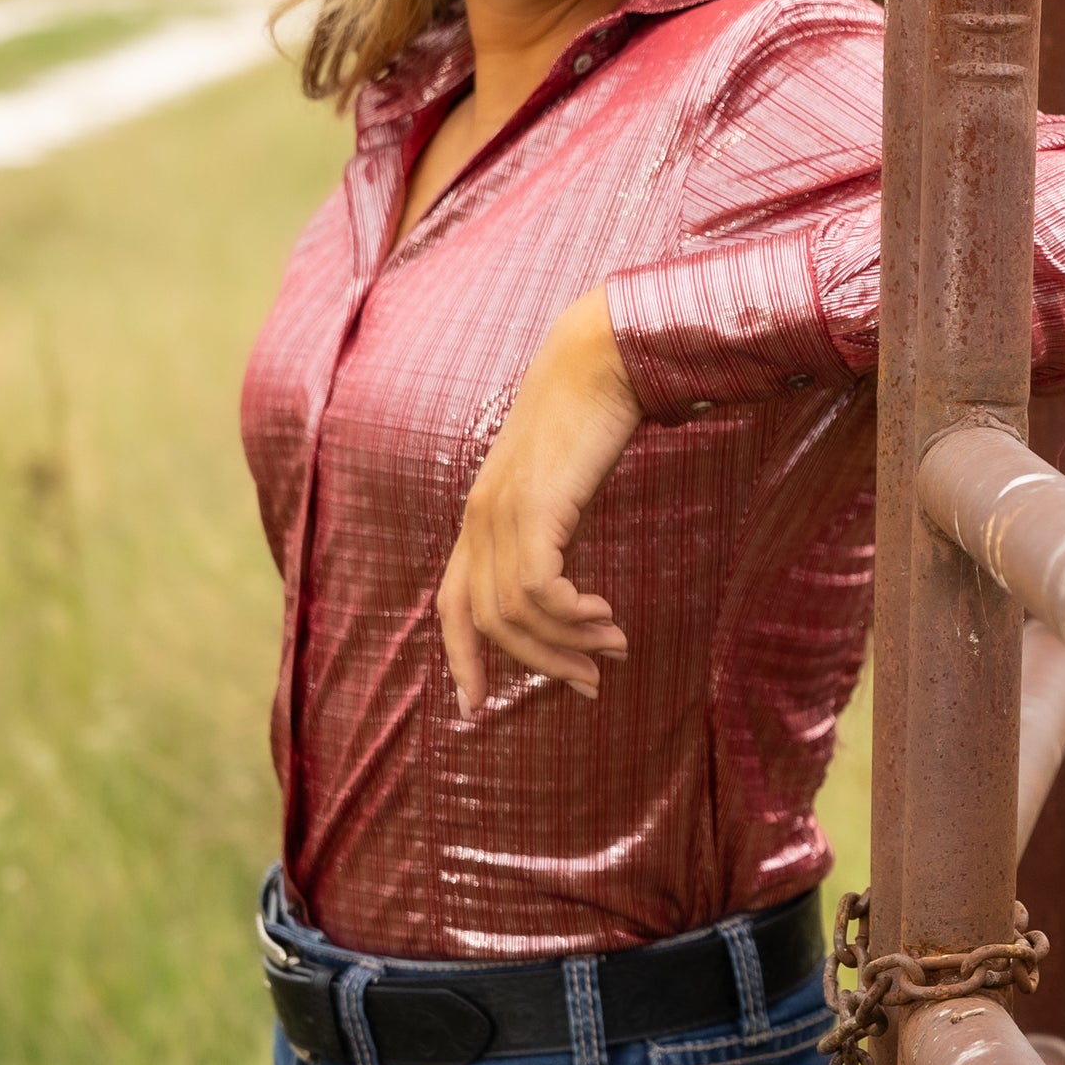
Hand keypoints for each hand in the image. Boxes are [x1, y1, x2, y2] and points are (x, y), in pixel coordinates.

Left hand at [438, 289, 642, 713]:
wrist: (601, 358)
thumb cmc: (591, 416)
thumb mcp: (564, 484)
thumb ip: (555, 525)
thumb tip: (571, 575)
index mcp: (480, 517)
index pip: (450, 604)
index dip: (460, 658)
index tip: (473, 706)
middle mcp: (479, 520)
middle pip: (487, 621)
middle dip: (539, 663)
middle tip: (590, 683)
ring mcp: (501, 513)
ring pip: (515, 613)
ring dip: (568, 642)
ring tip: (614, 646)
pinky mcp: (533, 507)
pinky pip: (537, 588)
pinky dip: (570, 614)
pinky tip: (605, 613)